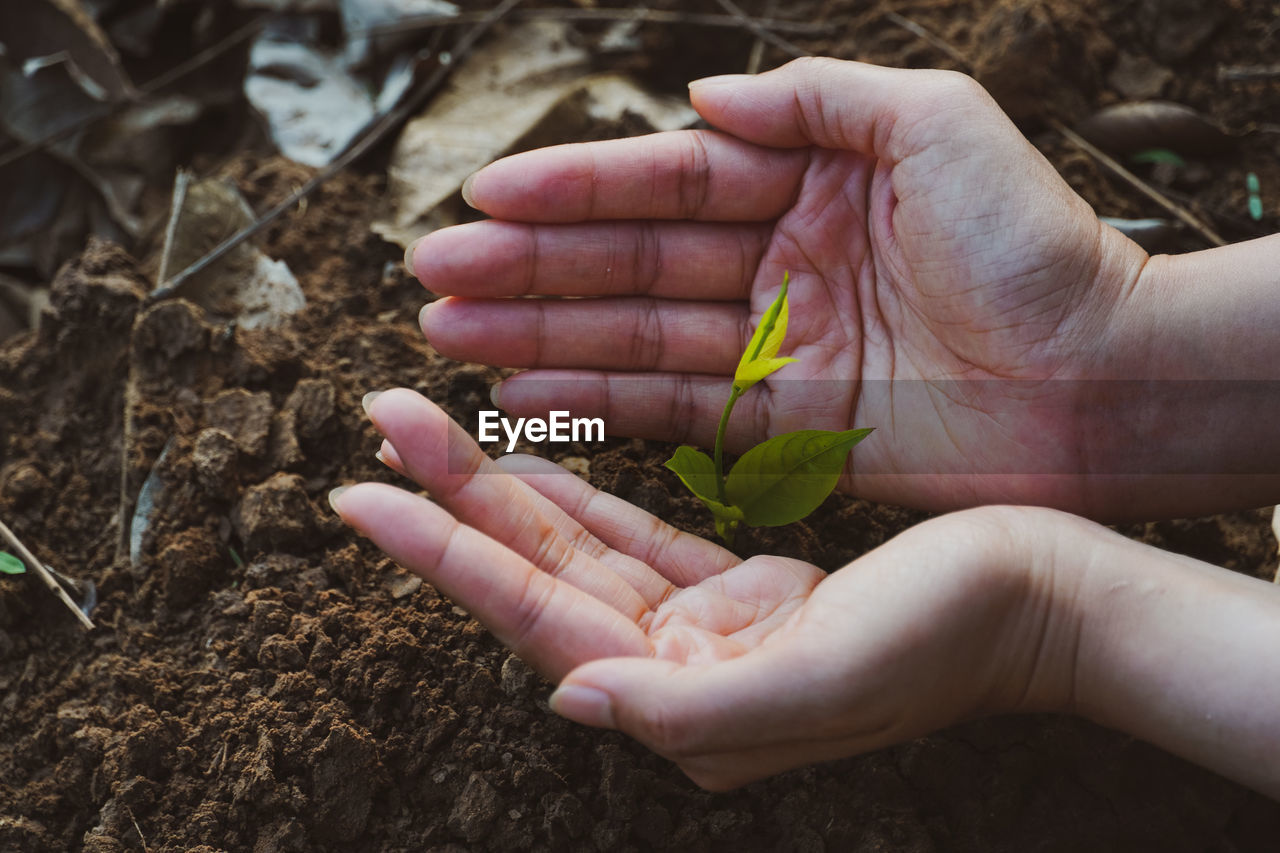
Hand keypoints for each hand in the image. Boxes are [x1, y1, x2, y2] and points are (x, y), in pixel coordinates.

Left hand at [331, 389, 1069, 788]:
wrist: (1040, 602)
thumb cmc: (952, 638)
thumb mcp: (827, 681)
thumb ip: (693, 713)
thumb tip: (572, 702)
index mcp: (691, 709)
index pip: (541, 621)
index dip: (448, 556)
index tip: (367, 495)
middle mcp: (679, 678)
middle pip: (539, 579)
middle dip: (454, 503)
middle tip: (383, 424)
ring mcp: (702, 635)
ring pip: (575, 552)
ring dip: (500, 491)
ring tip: (429, 429)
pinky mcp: (734, 595)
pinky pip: (630, 541)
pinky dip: (576, 499)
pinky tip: (527, 462)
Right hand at [406, 58, 1149, 514]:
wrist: (1101, 378)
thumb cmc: (1035, 244)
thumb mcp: (935, 124)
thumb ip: (813, 99)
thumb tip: (700, 98)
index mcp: (804, 182)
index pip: (666, 181)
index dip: (574, 187)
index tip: (485, 196)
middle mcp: (777, 260)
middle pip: (629, 259)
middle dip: (529, 267)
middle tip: (432, 274)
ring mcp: (774, 344)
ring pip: (634, 334)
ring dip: (541, 334)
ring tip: (448, 334)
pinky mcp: (783, 421)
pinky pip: (671, 406)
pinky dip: (598, 399)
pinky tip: (527, 390)